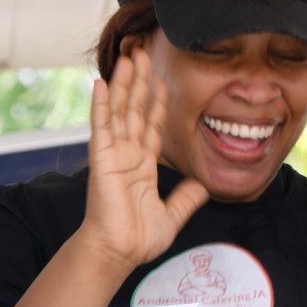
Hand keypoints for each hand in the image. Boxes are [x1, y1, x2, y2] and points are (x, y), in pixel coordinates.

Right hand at [80, 46, 208, 268]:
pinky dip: (102, 104)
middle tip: (143, 54)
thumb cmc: (138, 239)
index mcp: (142, 166)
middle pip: (135, 110)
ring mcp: (113, 154)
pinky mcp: (101, 158)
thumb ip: (187, 198)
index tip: (162, 79)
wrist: (118, 252)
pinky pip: (102, 125)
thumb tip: (204, 186)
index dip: (157, 102)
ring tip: (128, 57)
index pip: (152, 125)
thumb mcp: (173, 215)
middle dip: (140, 82)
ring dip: (124, 83)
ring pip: (120, 110)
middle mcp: (127, 155)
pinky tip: (103, 83)